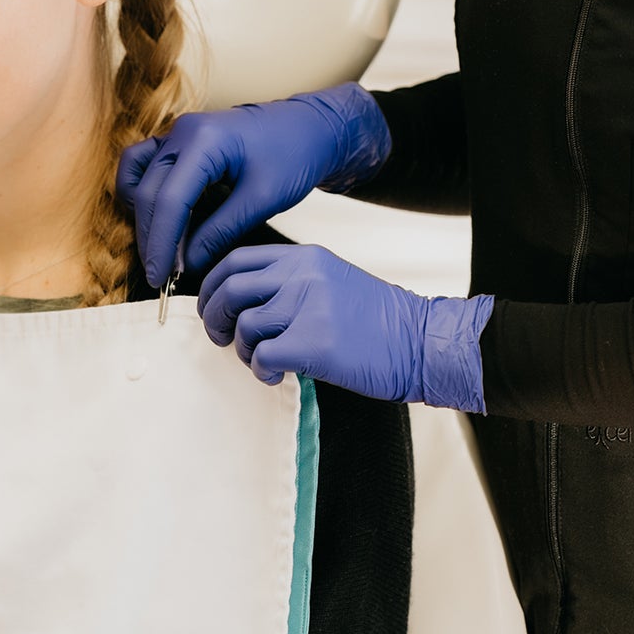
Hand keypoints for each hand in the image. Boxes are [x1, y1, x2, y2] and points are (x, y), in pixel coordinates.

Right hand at [117, 84, 391, 288]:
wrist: (310, 128)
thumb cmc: (294, 155)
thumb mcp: (262, 199)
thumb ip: (221, 231)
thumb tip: (187, 264)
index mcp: (203, 140)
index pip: (169, 200)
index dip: (161, 244)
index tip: (162, 278)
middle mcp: (182, 133)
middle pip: (149, 194)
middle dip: (153, 239)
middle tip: (164, 276)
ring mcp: (177, 135)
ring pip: (139, 180)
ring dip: (146, 218)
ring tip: (163, 251)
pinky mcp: (180, 143)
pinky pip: (143, 166)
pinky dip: (144, 194)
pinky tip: (159, 219)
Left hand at [197, 243, 494, 409]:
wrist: (422, 343)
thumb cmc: (376, 322)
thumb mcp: (331, 281)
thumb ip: (289, 283)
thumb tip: (240, 303)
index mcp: (304, 257)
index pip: (236, 259)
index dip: (211, 286)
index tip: (211, 307)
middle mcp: (303, 275)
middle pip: (230, 289)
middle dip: (215, 318)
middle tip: (222, 339)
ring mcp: (309, 307)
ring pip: (245, 325)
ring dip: (243, 351)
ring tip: (264, 362)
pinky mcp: (315, 343)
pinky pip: (262, 356)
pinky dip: (261, 371)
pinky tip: (277, 376)